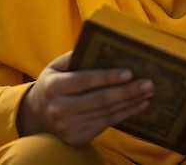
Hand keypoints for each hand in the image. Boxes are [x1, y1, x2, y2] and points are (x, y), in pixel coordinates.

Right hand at [17, 51, 153, 144]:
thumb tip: (102, 46)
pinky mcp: (78, 138)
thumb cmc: (53, 83)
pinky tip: (139, 105)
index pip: (83, 81)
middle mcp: (59, 109)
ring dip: (130, 103)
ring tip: (148, 92)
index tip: (128, 72)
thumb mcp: (56, 66)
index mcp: (53, 87)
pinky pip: (106, 124)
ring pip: (106, 113)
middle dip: (126, 91)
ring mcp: (69, 127)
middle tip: (148, 83)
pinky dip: (125, 114)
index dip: (106, 77)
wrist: (37, 115)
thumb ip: (75, 57)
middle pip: (99, 100)